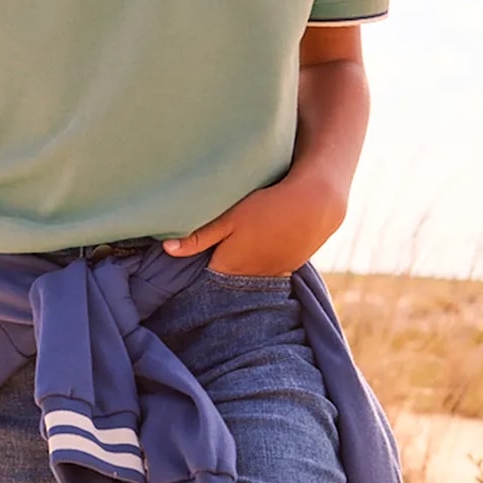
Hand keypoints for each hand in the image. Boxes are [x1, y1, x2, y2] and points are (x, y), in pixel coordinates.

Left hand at [163, 170, 345, 275]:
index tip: (190, 250)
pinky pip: (267, 267)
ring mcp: (272, 274)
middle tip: (215, 240)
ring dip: (242, 260)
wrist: (315, 205)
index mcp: (231, 267)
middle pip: (226, 274)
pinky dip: (261, 257)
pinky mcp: (288, 265)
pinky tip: (261, 240)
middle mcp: (250, 277)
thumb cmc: (267, 208)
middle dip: (218, 261)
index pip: (204, 274)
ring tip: (241, 240)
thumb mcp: (229, 219)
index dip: (196, 262)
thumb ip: (199, 237)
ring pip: (248, 271)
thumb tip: (167, 249)